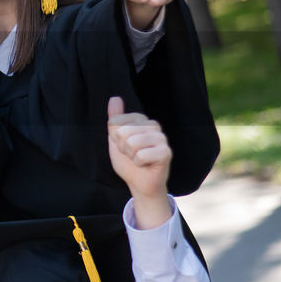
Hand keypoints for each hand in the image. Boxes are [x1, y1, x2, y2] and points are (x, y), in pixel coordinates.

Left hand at [107, 96, 172, 228]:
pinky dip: (139, 163)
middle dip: (122, 148)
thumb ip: (114, 119)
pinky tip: (146, 165)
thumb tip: (115, 98)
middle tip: (131, 154)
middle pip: (122, 132)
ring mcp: (162, 138)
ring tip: (138, 159)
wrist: (139, 183)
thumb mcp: (115, 139)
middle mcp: (153, 125)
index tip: (123, 146)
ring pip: (132, 142)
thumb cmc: (128, 161)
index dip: (114, 138)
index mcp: (141, 120)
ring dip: (130, 156)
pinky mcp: (166, 152)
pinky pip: (141, 155)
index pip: (114, 122)